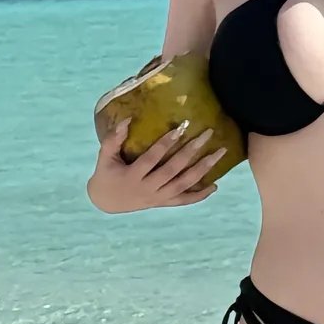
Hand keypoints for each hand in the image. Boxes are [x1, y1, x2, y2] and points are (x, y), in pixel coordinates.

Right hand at [86, 116, 225, 211]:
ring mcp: (157, 198)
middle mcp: (148, 189)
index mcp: (132, 176)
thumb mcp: (104, 157)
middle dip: (191, 151)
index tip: (181, 128)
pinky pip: (184, 201)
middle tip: (207, 134)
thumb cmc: (106, 174)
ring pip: (183, 184)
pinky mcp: (163, 203)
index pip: (152, 158)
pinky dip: (200, 195)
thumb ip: (113, 139)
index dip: (166, 143)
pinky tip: (215, 185)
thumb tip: (126, 119)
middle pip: (173, 170)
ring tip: (219, 153)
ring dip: (203, 169)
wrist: (106, 202)